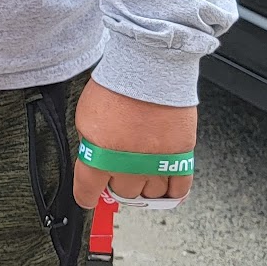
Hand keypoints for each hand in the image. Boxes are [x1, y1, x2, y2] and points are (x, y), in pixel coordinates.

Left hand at [72, 78, 195, 208]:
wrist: (149, 68)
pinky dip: (173, 193)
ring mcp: (155, 162)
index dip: (87, 197)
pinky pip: (180, 187)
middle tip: (117, 174)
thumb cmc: (118, 86)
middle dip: (117, 184)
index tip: (89, 198)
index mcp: (100, 156)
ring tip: (140, 173)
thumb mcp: (87, 118)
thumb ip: (91, 147)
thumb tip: (95, 164)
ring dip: (144, 186)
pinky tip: (166, 190)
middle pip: (122, 193)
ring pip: (150, 193)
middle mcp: (128, 165)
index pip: (88, 191)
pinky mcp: (180, 156)